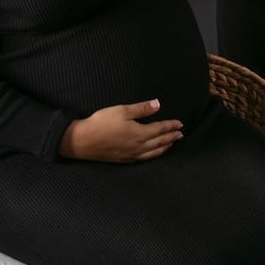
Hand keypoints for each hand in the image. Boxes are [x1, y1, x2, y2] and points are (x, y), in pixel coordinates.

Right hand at [58, 99, 183, 162]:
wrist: (83, 141)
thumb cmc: (102, 123)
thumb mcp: (122, 110)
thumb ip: (141, 109)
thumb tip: (158, 104)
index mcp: (140, 133)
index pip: (160, 129)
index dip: (171, 126)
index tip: (180, 123)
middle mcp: (139, 146)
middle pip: (160, 142)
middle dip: (171, 137)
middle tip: (181, 134)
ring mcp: (132, 155)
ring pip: (154, 152)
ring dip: (165, 147)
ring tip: (172, 144)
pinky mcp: (125, 160)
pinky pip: (145, 159)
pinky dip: (154, 155)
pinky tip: (153, 154)